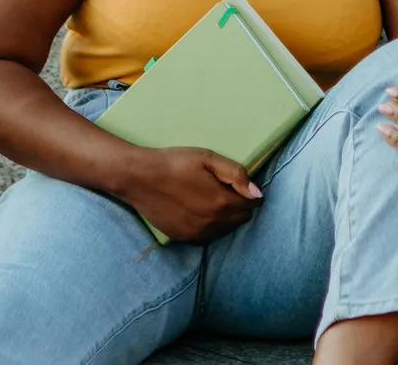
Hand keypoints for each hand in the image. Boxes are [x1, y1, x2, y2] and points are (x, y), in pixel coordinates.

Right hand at [116, 145, 261, 243]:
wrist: (140, 178)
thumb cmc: (175, 163)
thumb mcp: (207, 158)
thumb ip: (236, 174)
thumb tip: (257, 193)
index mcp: (222, 202)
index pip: (251, 205)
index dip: (249, 194)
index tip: (239, 185)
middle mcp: (213, 223)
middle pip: (240, 219)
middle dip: (239, 206)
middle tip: (225, 190)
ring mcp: (198, 233)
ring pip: (225, 229)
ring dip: (225, 217)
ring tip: (210, 199)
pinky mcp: (185, 238)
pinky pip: (208, 236)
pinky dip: (209, 225)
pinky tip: (198, 210)